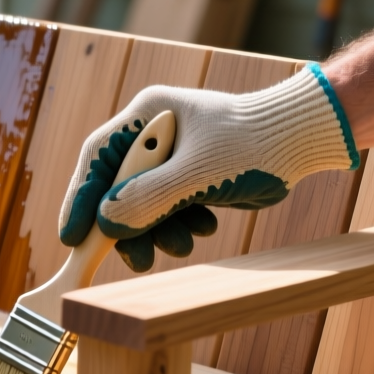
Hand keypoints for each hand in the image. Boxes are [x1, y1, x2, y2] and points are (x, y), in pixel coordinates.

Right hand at [57, 65, 357, 270]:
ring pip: (143, 204)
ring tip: (184, 243)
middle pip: (117, 187)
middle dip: (128, 226)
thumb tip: (106, 223)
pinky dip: (179, 224)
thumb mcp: (198, 174)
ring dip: (159, 231)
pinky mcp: (190, 176)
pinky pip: (168, 208)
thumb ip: (150, 198)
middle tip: (138, 258)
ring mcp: (172, 157)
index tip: (71, 237)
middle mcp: (154, 134)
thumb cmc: (253, 142)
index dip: (80, 199)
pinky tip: (204, 224)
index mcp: (147, 115)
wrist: (303, 138)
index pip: (97, 158)